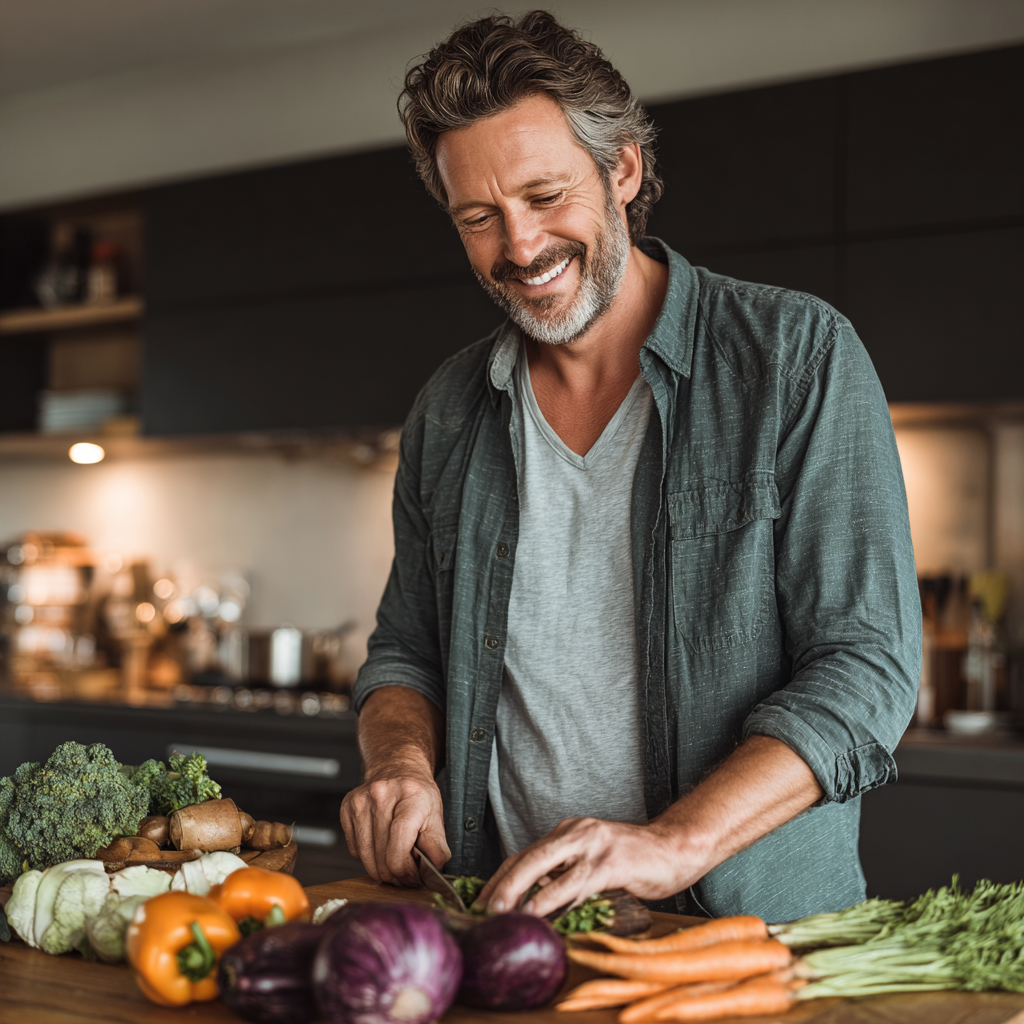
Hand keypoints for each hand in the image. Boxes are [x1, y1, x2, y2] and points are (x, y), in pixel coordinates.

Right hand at [339, 766, 450, 885]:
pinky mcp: (347, 808)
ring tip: (394, 863)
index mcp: (410, 796)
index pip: (400, 845)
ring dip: (380, 869)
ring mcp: (361, 801)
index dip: (407, 870)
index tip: (414, 876)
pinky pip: (354, 850)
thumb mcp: (436, 814)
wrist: (396, 767)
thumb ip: (437, 844)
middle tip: (406, 874)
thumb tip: (434, 869)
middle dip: (396, 874)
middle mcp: (382, 795)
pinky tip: (379, 846)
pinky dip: (367, 856)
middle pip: (382, 856)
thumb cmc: (416, 793)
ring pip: (366, 857)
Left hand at [477, 816, 697, 917]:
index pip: (524, 854)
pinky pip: (575, 883)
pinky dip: (554, 898)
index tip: (481, 900)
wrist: (675, 848)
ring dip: (520, 892)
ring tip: (502, 913)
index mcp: (568, 831)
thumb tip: (534, 899)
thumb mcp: (592, 861)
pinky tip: (540, 913)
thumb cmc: (634, 861)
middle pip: (528, 857)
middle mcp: (576, 832)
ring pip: (546, 868)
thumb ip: (565, 874)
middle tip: (483, 909)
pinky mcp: (611, 862)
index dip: (500, 878)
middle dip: (501, 885)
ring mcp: (593, 845)